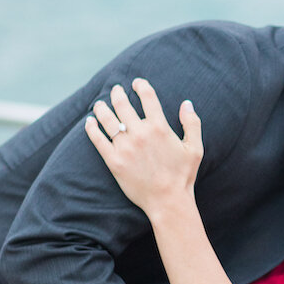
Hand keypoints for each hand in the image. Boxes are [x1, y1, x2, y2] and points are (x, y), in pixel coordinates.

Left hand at [85, 78, 202, 217]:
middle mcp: (140, 134)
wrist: (167, 201)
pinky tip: (89, 122)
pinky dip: (91, 128)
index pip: (147, 97)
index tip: (137, 82)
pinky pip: (98, 140)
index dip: (141, 86)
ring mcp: (125, 147)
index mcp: (160, 127)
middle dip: (117, 93)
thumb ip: (192, 123)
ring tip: (100, 104)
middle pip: (123, 105)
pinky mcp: (114, 161)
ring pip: (108, 120)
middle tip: (115, 90)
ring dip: (102, 108)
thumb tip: (186, 103)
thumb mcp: (195, 148)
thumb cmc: (183, 176)